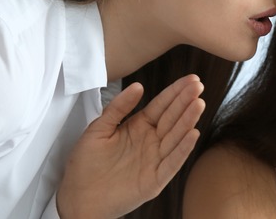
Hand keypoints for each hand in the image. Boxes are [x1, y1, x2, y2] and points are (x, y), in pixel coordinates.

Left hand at [56, 74, 204, 217]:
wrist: (77, 198)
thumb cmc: (85, 165)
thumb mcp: (98, 129)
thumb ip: (118, 108)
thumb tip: (138, 86)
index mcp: (138, 127)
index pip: (162, 105)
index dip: (176, 92)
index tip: (190, 79)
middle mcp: (151, 141)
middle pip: (172, 117)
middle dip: (186, 101)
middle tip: (198, 85)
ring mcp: (155, 159)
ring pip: (176, 136)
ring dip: (188, 120)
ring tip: (198, 104)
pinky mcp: (155, 179)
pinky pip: (172, 162)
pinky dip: (183, 149)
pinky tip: (192, 134)